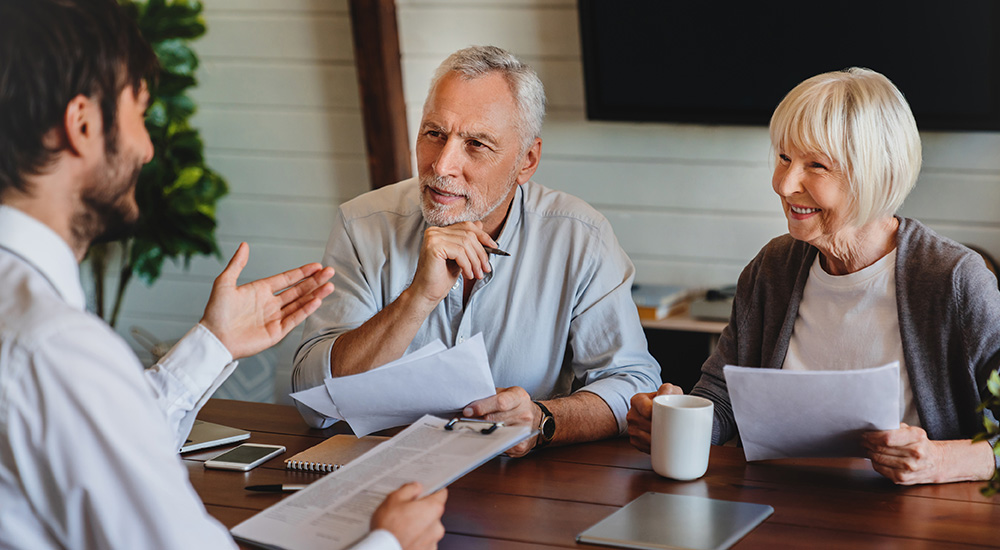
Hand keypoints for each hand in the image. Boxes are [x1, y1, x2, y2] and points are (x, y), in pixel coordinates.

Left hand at [199, 242, 334, 358]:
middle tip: (330, 272)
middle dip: (314, 281)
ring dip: (315, 294)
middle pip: (298, 290)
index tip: (317, 266)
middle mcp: (270, 303)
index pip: (287, 279)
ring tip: (330, 286)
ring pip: (300, 303)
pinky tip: (317, 301)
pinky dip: (306, 310)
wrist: (213, 338)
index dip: (302, 272)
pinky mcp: (276, 332)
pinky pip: (294, 319)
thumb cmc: (215, 312)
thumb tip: (244, 244)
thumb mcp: (224, 282)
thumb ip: (237, 264)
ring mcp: (275, 318)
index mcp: (261, 290)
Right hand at [370, 482, 446, 549]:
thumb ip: (409, 489)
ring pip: (428, 528)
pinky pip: (424, 541)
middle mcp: (437, 526)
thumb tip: (416, 487)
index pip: (441, 493)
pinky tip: (404, 537)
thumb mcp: (394, 499)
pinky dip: (417, 539)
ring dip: (419, 526)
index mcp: (433, 508)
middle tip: (405, 511)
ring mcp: (433, 541)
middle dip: (422, 510)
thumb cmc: (388, 528)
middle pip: (433, 512)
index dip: (431, 491)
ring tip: (402, 527)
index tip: (423, 491)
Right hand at [409, 222, 496, 304]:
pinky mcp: (434, 247)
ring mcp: (433, 237)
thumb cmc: (441, 277)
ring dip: (475, 261)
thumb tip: (480, 225)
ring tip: (478, 274)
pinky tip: (468, 274)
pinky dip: (468, 265)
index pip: (466, 226)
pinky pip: (460, 252)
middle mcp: (434, 231)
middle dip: (481, 252)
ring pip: (466, 244)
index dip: (483, 235)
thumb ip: (466, 242)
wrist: (426, 293)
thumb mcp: (459, 257)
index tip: (494, 247)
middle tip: (486, 268)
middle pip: (468, 235)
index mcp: (439, 231)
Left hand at [463, 386, 537, 456]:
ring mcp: (524, 430)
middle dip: (476, 421)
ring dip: (480, 432)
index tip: (467, 411)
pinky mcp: (521, 445)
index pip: (500, 402)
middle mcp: (524, 413)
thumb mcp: (506, 393)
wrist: (536, 419)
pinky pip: (501, 446)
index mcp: (518, 397)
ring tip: (471, 429)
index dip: (482, 407)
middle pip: (494, 419)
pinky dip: (490, 443)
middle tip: (463, 421)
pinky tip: (484, 438)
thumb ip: (489, 396)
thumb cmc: (516, 405)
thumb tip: (467, 404)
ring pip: (496, 434)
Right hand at [625, 383, 682, 453]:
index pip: (646, 410)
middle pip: (646, 425)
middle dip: (660, 429)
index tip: (667, 419)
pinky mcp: (634, 440)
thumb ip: (667, 389)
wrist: (666, 412)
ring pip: (644, 438)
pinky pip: (643, 447)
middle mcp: (632, 414)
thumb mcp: (670, 390)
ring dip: (657, 440)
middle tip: (673, 431)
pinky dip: (652, 447)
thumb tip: (665, 394)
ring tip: (669, 438)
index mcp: (638, 400)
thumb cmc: (668, 401)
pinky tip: (661, 443)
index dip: (657, 416)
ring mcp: (631, 427)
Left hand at [862, 423, 995, 484]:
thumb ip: (895, 427)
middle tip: (862, 439)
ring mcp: (909, 468)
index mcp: (917, 437)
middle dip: (868, 443)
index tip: (865, 433)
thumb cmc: (920, 444)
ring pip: (878, 458)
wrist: (936, 462)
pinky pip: (880, 469)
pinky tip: (874, 457)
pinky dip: (874, 462)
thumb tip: (874, 426)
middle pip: (880, 448)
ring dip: (869, 452)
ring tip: (867, 447)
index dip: (872, 436)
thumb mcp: (912, 431)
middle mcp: (915, 453)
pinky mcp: (903, 478)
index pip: (887, 437)